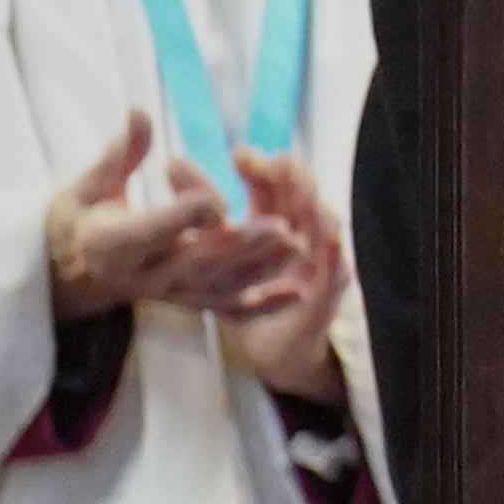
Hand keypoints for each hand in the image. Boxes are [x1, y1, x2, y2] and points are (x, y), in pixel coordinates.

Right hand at [44, 113, 338, 359]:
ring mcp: (169, 294)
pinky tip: (298, 293)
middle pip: (194, 263)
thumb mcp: (90, 184)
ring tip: (297, 245)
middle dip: (237, 246)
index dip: (179, 216)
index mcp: (110, 245)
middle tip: (278, 227)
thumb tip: (140, 112)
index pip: (148, 231)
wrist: (73, 269)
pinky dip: (263, 304)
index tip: (211, 198)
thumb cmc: (83, 216)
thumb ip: (120, 154)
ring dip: (261, 269)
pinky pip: (227, 309)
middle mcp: (142, 275)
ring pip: (219, 286)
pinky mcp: (189, 303)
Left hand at [207, 149, 355, 396]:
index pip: (274, 188)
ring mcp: (321, 267)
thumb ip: (199, 207)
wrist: (274, 350)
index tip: (239, 154)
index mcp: (278, 224)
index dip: (260, 170)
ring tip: (300, 187)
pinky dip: (330, 252)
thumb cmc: (246, 296)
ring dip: (314, 207)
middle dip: (292, 179)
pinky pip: (332, 272)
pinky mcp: (325, 297)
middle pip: (302, 200)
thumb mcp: (213, 249)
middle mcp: (304, 240)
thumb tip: (172, 163)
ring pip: (322, 228)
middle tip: (277, 161)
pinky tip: (322, 233)